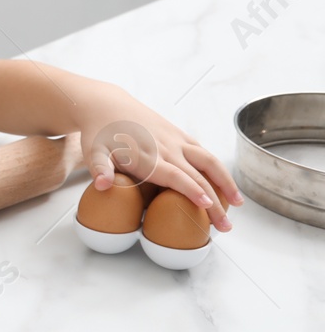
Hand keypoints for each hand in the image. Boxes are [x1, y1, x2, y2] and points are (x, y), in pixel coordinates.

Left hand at [79, 90, 242, 231]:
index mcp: (148, 156)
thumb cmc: (99, 132)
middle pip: (197, 176)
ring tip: (238, 204)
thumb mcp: (93, 151)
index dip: (191, 190)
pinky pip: (204, 152)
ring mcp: (176, 139)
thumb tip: (102, 186)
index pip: (175, 176)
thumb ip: (99, 169)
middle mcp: (167, 147)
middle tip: (226, 227)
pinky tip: (225, 183)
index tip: (207, 206)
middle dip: (215, 202)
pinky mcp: (179, 134)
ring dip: (226, 182)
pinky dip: (218, 168)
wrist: (105, 104)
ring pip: (209, 161)